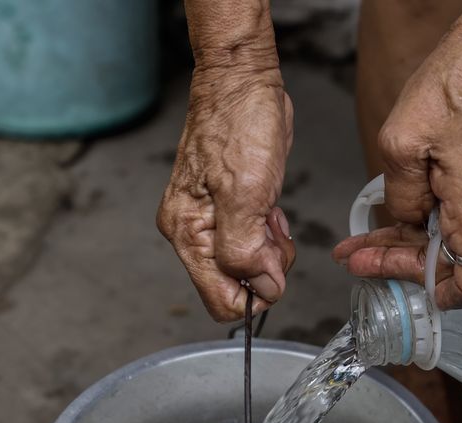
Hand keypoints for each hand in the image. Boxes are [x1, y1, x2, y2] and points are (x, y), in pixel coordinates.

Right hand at [157, 66, 295, 321]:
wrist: (244, 84)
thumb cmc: (239, 124)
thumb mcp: (246, 193)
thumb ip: (245, 249)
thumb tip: (260, 288)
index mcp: (187, 233)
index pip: (219, 299)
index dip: (254, 292)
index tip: (272, 265)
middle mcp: (194, 232)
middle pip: (235, 284)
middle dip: (264, 267)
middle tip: (273, 231)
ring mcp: (212, 221)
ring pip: (249, 265)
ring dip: (270, 249)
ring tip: (271, 213)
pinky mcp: (232, 209)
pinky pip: (255, 242)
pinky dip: (270, 234)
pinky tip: (271, 208)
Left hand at [333, 1, 461, 308]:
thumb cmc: (454, 88)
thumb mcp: (401, 144)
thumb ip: (401, 199)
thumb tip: (405, 225)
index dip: (442, 296)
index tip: (402, 282)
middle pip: (453, 266)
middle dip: (401, 264)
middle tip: (355, 257)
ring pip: (452, 244)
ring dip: (408, 245)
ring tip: (362, 241)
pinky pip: (460, 221)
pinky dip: (425, 225)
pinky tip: (392, 218)